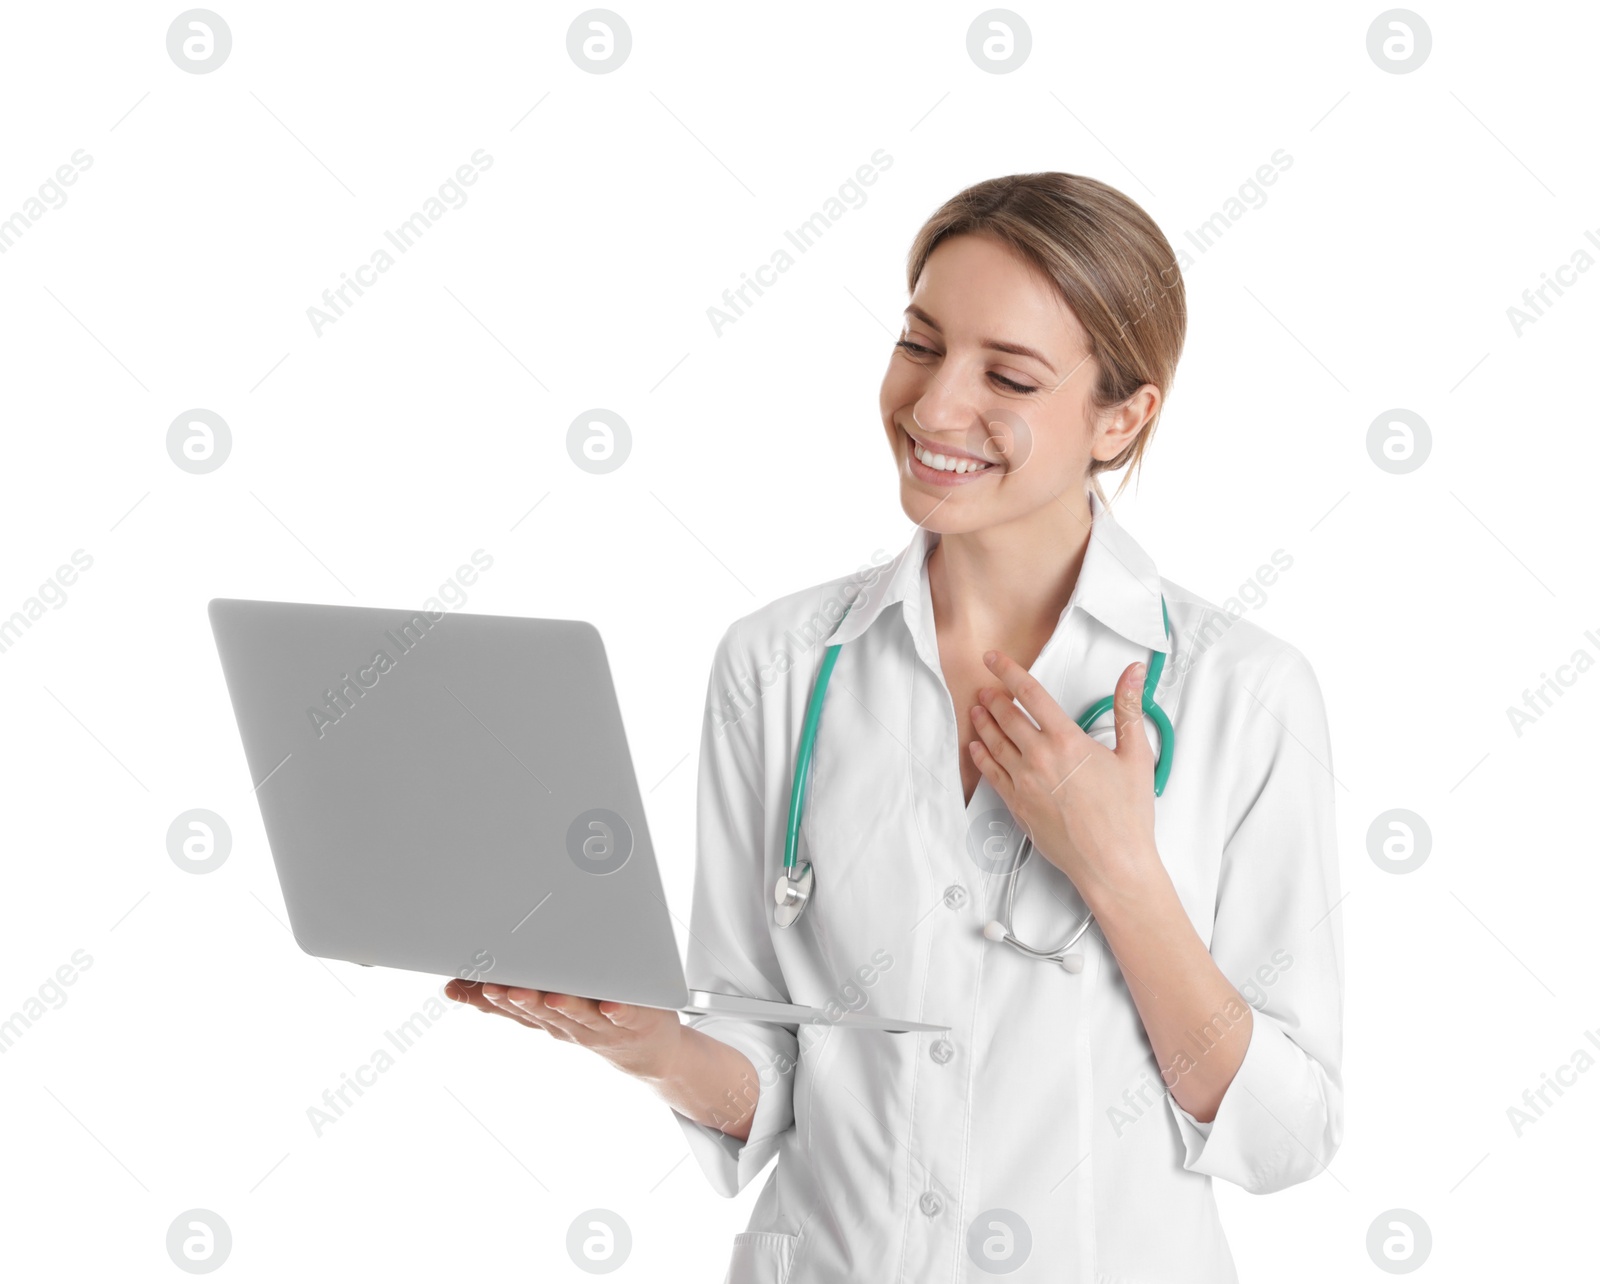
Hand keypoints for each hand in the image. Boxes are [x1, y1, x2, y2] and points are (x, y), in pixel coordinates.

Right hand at [445, 980, 684, 1081]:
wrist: (649, 1054)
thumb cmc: (595, 1019)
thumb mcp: (553, 1010)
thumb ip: (520, 996)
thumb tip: (469, 979)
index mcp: (547, 1019)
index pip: (510, 1009)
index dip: (483, 1000)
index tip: (456, 986)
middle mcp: (569, 1026)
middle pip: (540, 1013)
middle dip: (518, 1000)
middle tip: (496, 987)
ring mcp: (600, 1026)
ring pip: (578, 1015)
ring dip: (563, 1006)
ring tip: (548, 996)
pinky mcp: (632, 1021)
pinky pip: (624, 1016)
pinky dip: (616, 1010)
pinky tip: (609, 1004)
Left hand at [967, 652, 1161, 907]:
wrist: (1112, 863)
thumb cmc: (1127, 815)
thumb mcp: (1136, 756)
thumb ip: (1129, 708)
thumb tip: (1133, 674)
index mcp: (1067, 741)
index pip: (1030, 694)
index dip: (1009, 671)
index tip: (994, 658)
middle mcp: (1040, 758)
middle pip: (1007, 717)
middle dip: (993, 697)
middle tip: (985, 686)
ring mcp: (1024, 783)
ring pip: (994, 743)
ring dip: (983, 723)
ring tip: (976, 710)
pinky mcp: (1017, 806)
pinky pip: (991, 774)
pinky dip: (981, 756)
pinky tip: (977, 747)